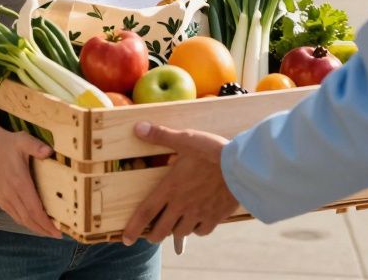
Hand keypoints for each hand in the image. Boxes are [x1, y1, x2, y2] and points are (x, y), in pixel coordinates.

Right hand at [0, 130, 61, 238]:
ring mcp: (5, 197)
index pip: (34, 209)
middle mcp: (11, 193)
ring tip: (49, 232)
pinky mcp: (2, 198)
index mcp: (19, 182)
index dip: (46, 222)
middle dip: (44, 229)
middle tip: (58, 235)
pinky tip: (34, 224)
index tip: (57, 231)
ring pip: (21, 219)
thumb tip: (49, 152)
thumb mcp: (23, 140)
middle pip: (29, 218)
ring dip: (35, 228)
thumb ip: (36, 146)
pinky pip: (15, 215)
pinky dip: (26, 222)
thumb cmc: (9, 143)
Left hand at [122, 122, 239, 245]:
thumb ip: (161, 136)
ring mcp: (198, 214)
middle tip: (151, 235)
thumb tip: (138, 127)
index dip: (133, 228)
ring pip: (181, 233)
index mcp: (170, 188)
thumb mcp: (185, 139)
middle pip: (161, 231)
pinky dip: (196, 231)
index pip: (145, 212)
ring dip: (174, 232)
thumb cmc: (212, 152)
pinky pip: (201, 232)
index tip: (125, 239)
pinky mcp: (215, 217)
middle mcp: (181, 206)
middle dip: (153, 236)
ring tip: (173, 228)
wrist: (243, 168)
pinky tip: (196, 224)